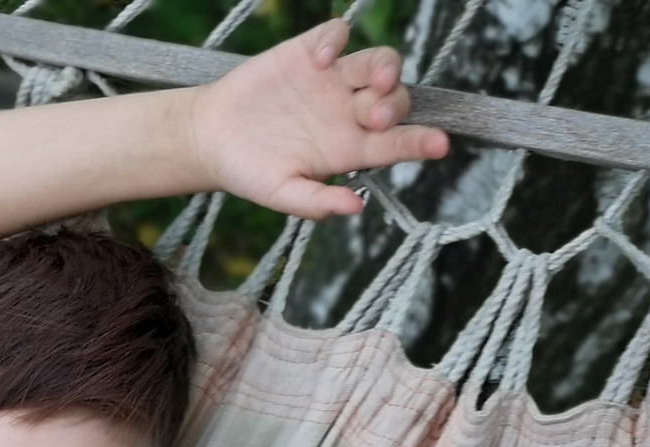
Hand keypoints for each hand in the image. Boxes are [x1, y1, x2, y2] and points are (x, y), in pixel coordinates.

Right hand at [189, 20, 447, 221]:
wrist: (211, 138)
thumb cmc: (249, 171)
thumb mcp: (279, 193)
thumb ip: (315, 202)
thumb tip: (354, 208)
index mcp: (351, 148)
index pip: (397, 144)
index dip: (420, 142)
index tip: (438, 145)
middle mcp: (351, 111)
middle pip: (396, 99)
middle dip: (393, 106)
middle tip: (374, 116)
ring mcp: (334, 80)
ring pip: (379, 62)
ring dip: (385, 68)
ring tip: (373, 81)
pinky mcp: (310, 52)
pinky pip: (337, 35)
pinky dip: (336, 40)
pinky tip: (321, 59)